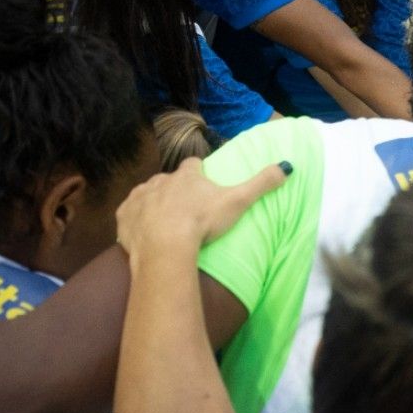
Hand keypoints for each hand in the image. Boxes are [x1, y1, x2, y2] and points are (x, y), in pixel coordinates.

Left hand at [117, 158, 289, 254]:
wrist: (164, 246)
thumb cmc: (202, 222)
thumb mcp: (237, 201)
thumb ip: (261, 183)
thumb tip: (287, 166)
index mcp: (187, 175)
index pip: (193, 166)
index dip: (198, 172)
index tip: (202, 182)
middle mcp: (160, 180)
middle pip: (168, 180)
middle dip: (174, 190)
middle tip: (185, 210)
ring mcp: (139, 197)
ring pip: (147, 195)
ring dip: (153, 204)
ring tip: (164, 223)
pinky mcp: (124, 216)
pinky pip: (129, 214)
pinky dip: (135, 220)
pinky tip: (144, 233)